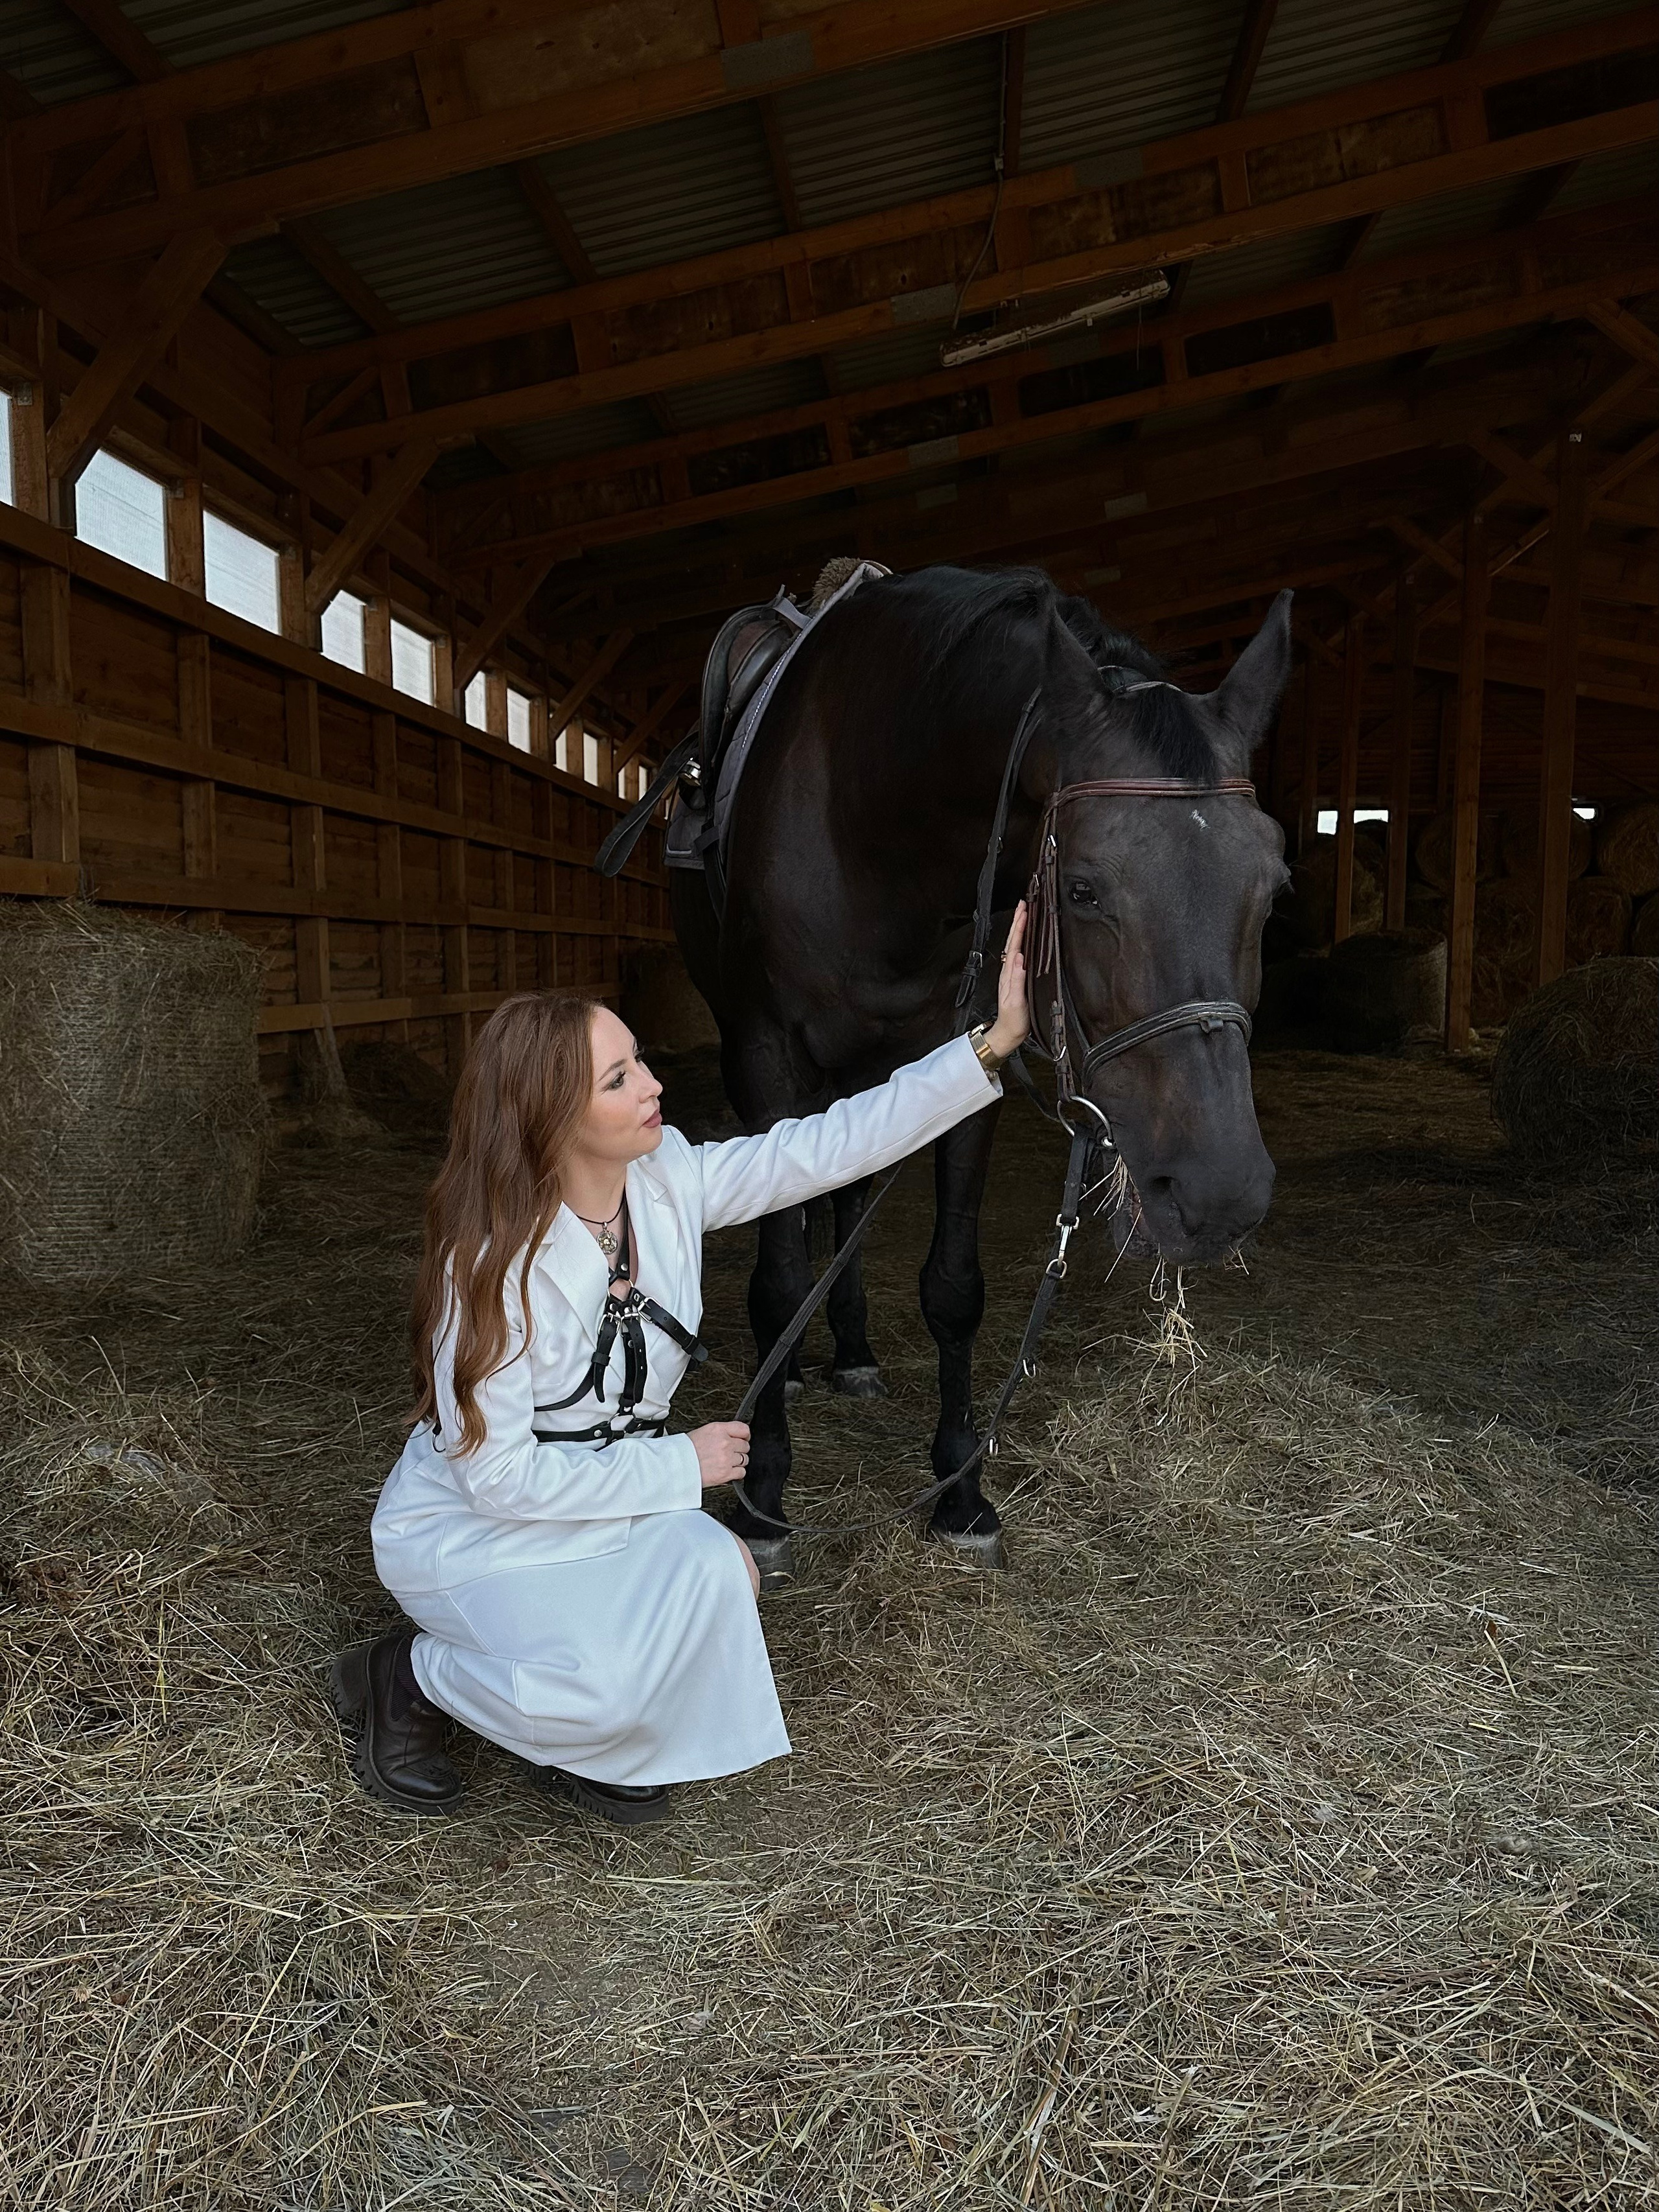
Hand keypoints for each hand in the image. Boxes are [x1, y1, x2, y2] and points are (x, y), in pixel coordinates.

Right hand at [691, 1421, 750, 1489]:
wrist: (676, 1465)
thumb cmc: (685, 1450)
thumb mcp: (703, 1432)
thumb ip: (720, 1433)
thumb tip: (733, 1436)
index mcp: (718, 1430)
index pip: (743, 1429)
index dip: (745, 1435)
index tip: (744, 1438)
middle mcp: (724, 1443)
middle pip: (745, 1445)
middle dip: (739, 1449)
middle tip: (730, 1452)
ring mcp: (726, 1458)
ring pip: (745, 1459)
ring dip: (738, 1461)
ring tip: (727, 1462)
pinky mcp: (726, 1473)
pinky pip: (741, 1472)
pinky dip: (737, 1473)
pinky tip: (728, 1470)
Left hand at [983, 900, 1029, 1061]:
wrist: (1008, 1034)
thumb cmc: (1014, 1020)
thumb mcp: (1016, 1001)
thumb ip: (1017, 980)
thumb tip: (1020, 958)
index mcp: (1010, 973)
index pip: (1015, 944)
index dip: (1019, 927)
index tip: (1024, 910)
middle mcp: (1009, 971)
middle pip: (1014, 941)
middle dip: (1018, 921)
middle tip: (1024, 904)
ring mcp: (1012, 974)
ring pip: (1016, 945)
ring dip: (1019, 929)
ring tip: (1024, 915)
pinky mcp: (1016, 978)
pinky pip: (1019, 954)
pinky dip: (1022, 942)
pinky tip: (1026, 939)